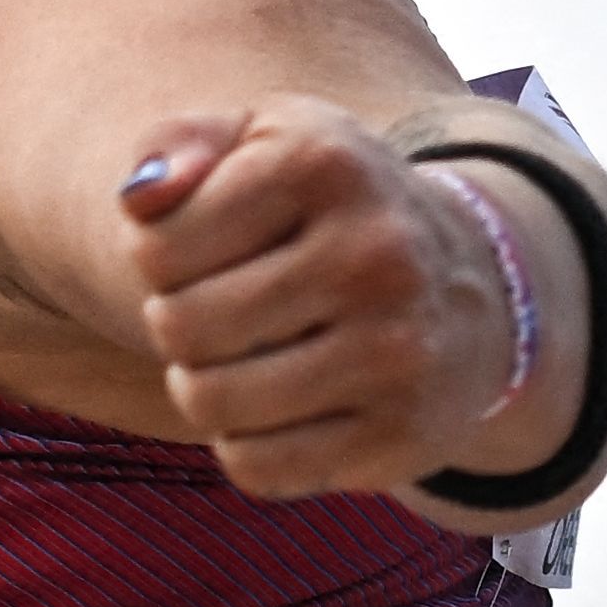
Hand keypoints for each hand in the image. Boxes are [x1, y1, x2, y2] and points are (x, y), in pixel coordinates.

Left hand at [120, 92, 526, 501]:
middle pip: (181, 326)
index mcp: (322, 162)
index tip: (199, 248)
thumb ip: (176, 142)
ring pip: (212, 402)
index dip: (154, 255)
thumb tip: (138, 199)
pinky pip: (258, 468)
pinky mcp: (401, 434)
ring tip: (232, 359)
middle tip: (212, 311)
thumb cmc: (329, 204)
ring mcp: (394, 349)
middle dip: (174, 324)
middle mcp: (372, 251)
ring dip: (199, 388)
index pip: (158, 245)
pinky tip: (273, 408)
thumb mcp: (261, 138)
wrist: (469, 286)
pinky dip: (242, 445)